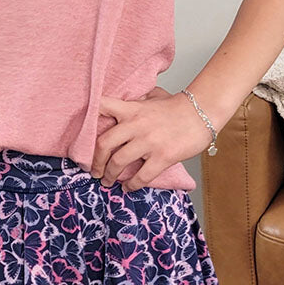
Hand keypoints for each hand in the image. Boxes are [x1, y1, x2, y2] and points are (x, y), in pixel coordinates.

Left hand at [90, 86, 211, 191]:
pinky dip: (131, 185)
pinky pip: (141, 176)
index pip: (102, 107)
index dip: (88, 117)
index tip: (82, 133)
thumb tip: (123, 102)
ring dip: (109, 176)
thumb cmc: (177, 106)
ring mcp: (149, 142)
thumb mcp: (152, 96)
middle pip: (104, 144)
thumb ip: (136, 100)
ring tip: (107, 181)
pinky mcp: (162, 157)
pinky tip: (127, 188)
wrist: (201, 113)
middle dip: (95, 161)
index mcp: (132, 109)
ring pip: (118, 162)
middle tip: (93, 170)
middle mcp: (136, 125)